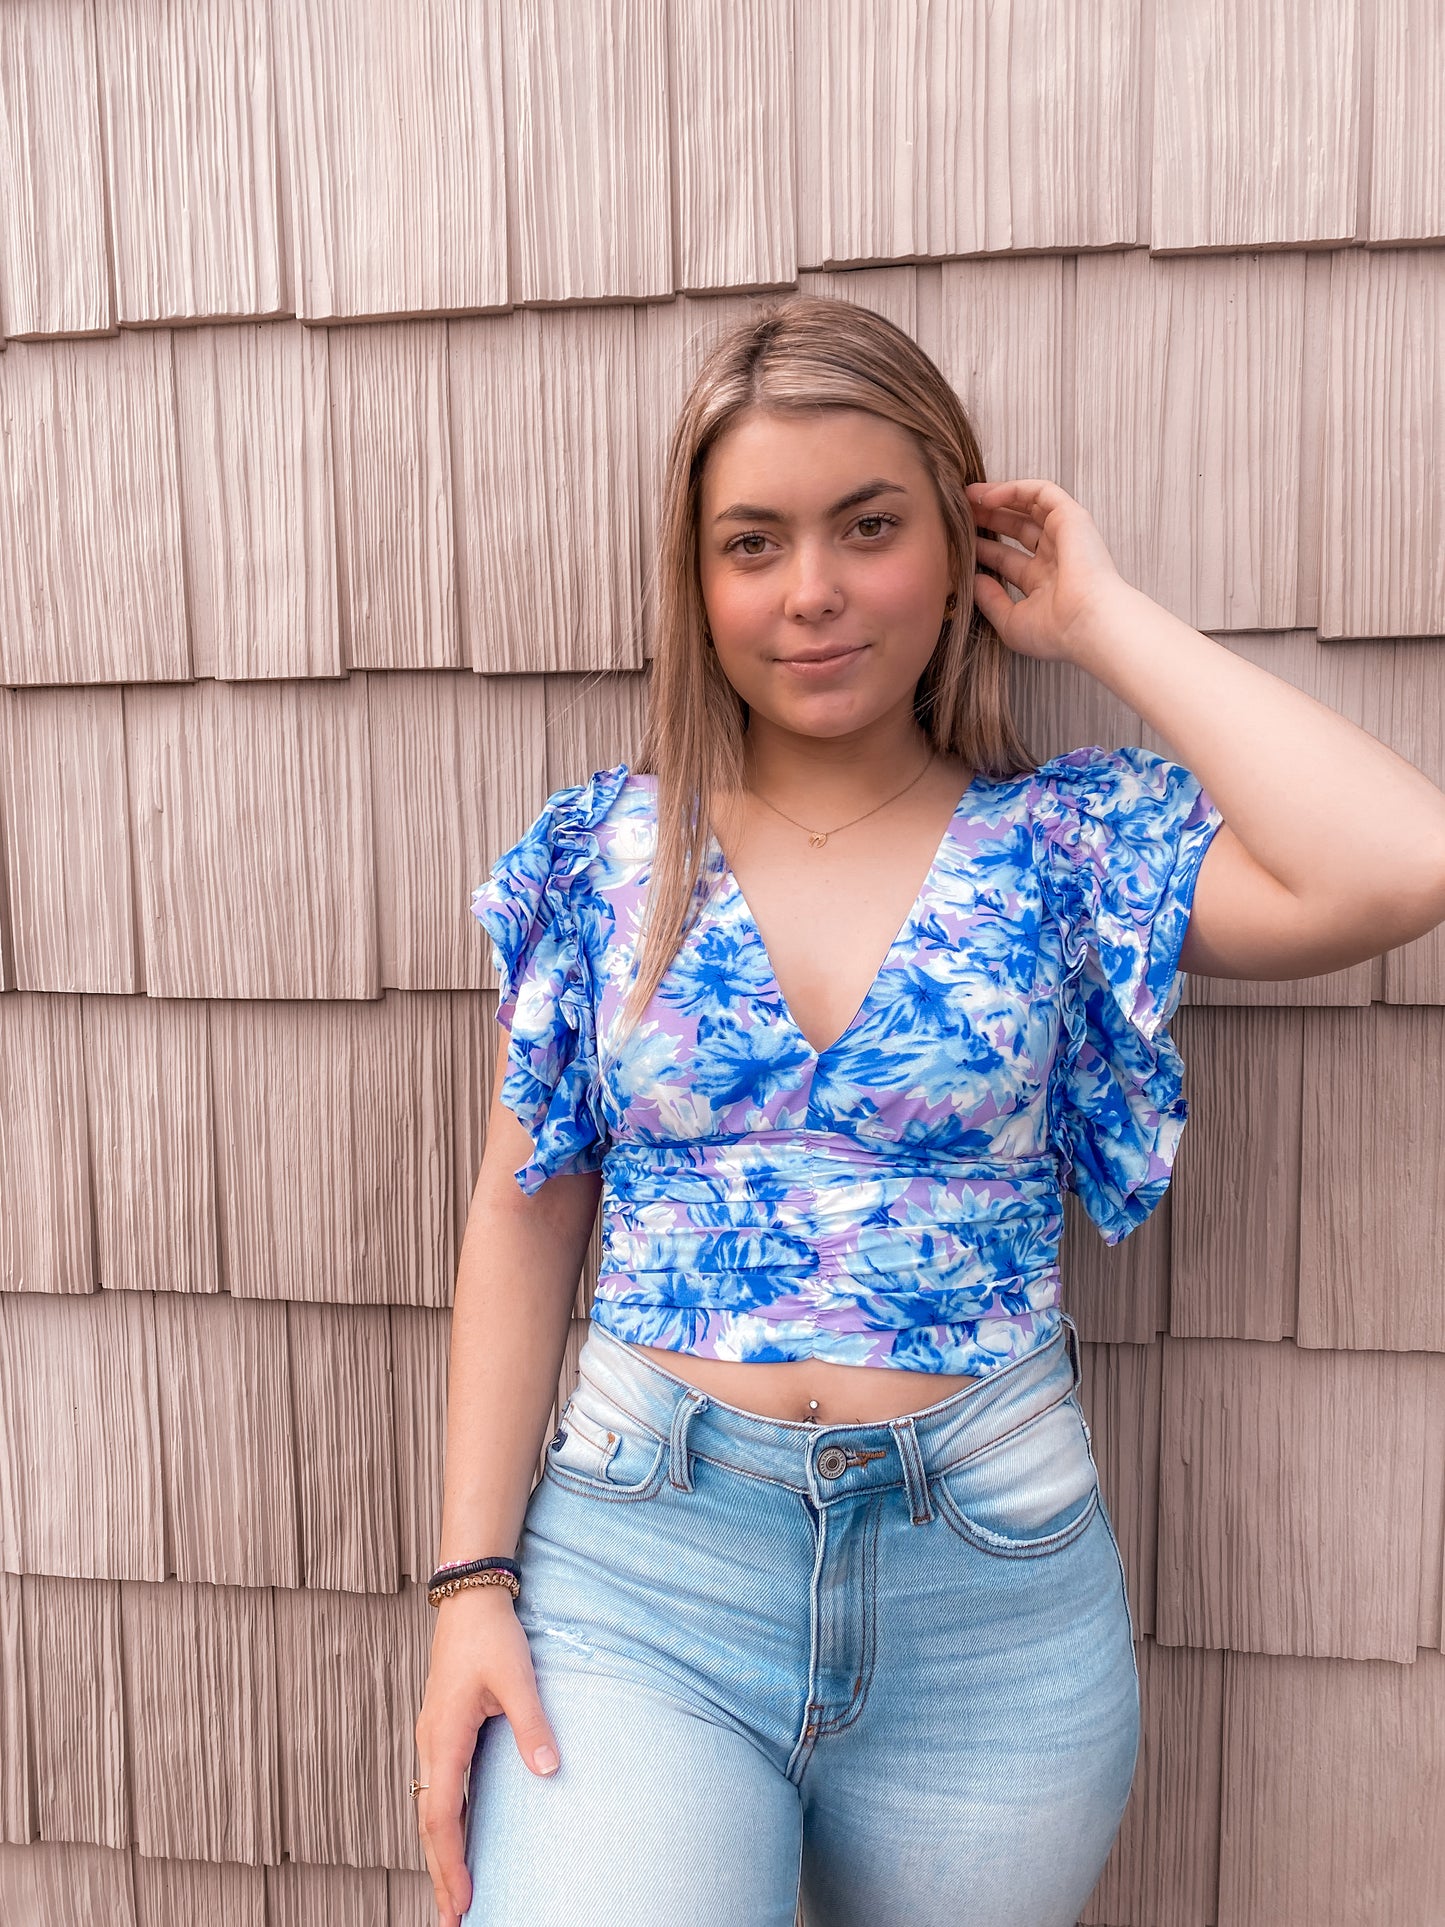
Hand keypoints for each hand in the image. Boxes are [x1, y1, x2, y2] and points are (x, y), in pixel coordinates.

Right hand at [413, 1588, 562, 1925]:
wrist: (470, 1597)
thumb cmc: (491, 1635)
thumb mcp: (517, 1677)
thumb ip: (532, 1723)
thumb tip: (549, 1771)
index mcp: (444, 1736)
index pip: (442, 1815)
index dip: (452, 1861)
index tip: (463, 1901)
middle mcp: (431, 1743)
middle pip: (429, 1823)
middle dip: (440, 1873)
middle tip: (454, 1920)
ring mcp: (433, 1738)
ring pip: (430, 1808)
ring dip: (440, 1852)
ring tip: (453, 1894)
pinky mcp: (442, 1731)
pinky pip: (438, 1789)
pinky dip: (444, 1824)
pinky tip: (456, 1839)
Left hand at [965, 478, 1127, 664]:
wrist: (1088, 623)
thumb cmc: (1056, 632)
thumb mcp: (1012, 622)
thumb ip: (991, 601)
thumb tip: (974, 581)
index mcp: (1045, 583)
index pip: (1008, 559)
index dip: (983, 549)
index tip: (957, 543)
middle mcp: (1056, 557)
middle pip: (1017, 529)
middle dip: (988, 519)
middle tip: (959, 513)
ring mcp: (1065, 536)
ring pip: (1028, 506)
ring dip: (998, 498)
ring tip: (968, 496)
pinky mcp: (1072, 517)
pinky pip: (1041, 492)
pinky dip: (1014, 489)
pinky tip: (986, 496)